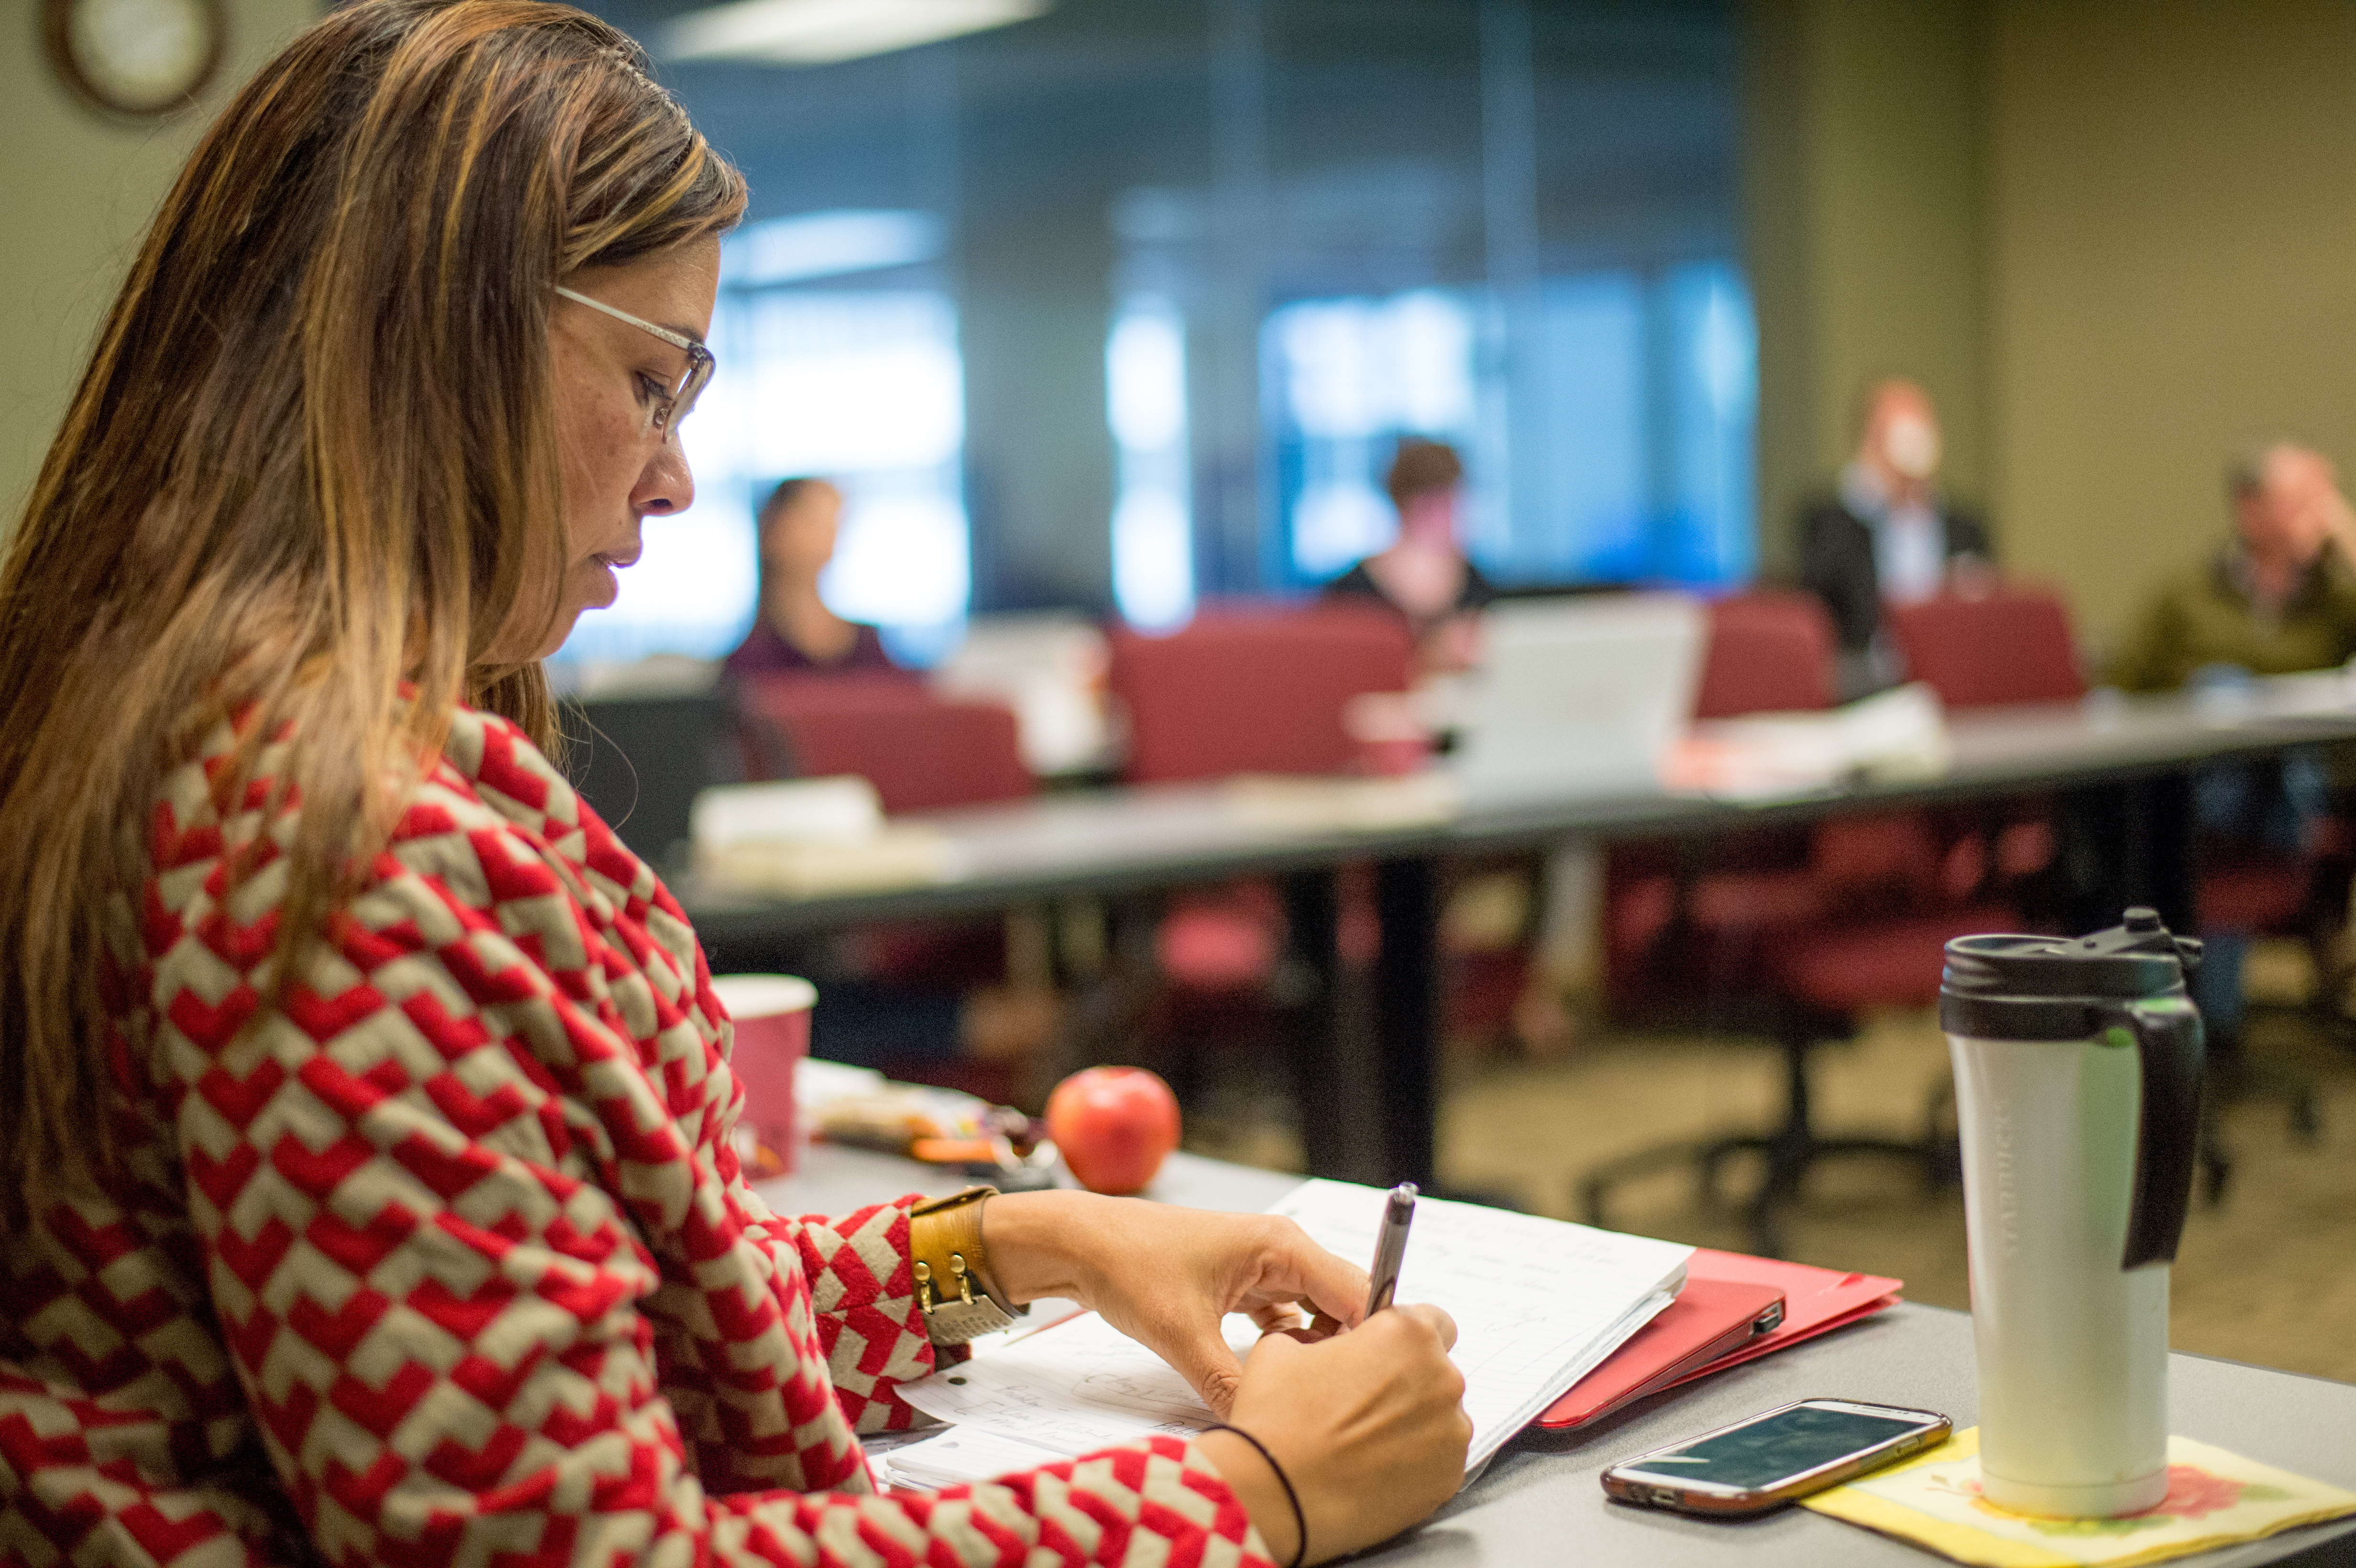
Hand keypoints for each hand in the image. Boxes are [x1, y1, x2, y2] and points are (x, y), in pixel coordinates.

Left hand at [982, 1193, 1367, 1415]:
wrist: (1080, 1244)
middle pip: (1342, 1305)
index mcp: (1282, 1245)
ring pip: (1314, 1314)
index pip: (1358, 1292)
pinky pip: (1284, 1317)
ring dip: (1311, 1351)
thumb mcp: (1182, 1335)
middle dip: (1343, 1351)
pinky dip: (1284, 1345)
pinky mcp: (1242, 1283)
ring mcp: (1262, 1266)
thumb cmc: (1128, 1266)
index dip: (1372, 1341)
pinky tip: (1269, 1374)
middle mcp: (1281, 1250)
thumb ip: (1228, 1385)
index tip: (1372, 1387)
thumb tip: (1259, 1427)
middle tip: (1333, 1399)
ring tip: (1299, 1390)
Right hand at [1198, 1304, 1470, 1563]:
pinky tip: (1374, 1468)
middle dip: (1408, 1381)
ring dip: (1413, 1422)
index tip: (1385, 1355)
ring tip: (1365, 1441)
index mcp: (1408, 1335)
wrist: (1276, 1495)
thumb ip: (1318, 1336)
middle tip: (1364, 1402)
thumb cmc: (1280, 1421)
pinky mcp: (1448, 1479)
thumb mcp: (1282, 1347)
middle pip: (1437, 1371)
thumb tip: (1320, 1344)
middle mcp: (1442, 1379)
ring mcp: (1450, 1433)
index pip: (1433, 1321)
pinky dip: (1416, 1462)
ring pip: (1440, 1417)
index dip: (1404, 1338)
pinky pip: (1439, 1460)